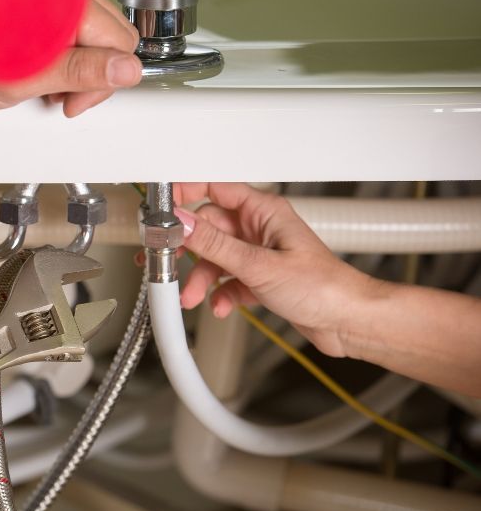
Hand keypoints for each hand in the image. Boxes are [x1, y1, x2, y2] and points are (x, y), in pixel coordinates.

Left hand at [0, 0, 140, 116]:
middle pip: (109, 34)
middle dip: (90, 73)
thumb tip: (126, 71)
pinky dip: (52, 50)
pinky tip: (29, 65)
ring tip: (39, 83)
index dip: (101, 83)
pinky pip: (60, 24)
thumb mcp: (25, 78)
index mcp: (68, 1)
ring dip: (71, 63)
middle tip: (58, 97)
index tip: (72, 104)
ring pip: (86, 31)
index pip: (122, 43)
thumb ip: (81, 72)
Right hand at [173, 183, 372, 357]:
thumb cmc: (325, 287)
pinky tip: (221, 305)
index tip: (162, 208)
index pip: (214, 188)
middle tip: (166, 260)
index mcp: (263, 211)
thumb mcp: (259, 265)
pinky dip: (219, 293)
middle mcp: (259, 228)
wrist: (349, 322)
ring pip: (214, 257)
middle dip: (188, 250)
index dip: (185, 194)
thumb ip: (215, 244)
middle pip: (207, 228)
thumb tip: (181, 222)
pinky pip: (227, 280)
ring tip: (193, 295)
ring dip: (201, 278)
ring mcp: (259, 253)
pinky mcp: (260, 278)